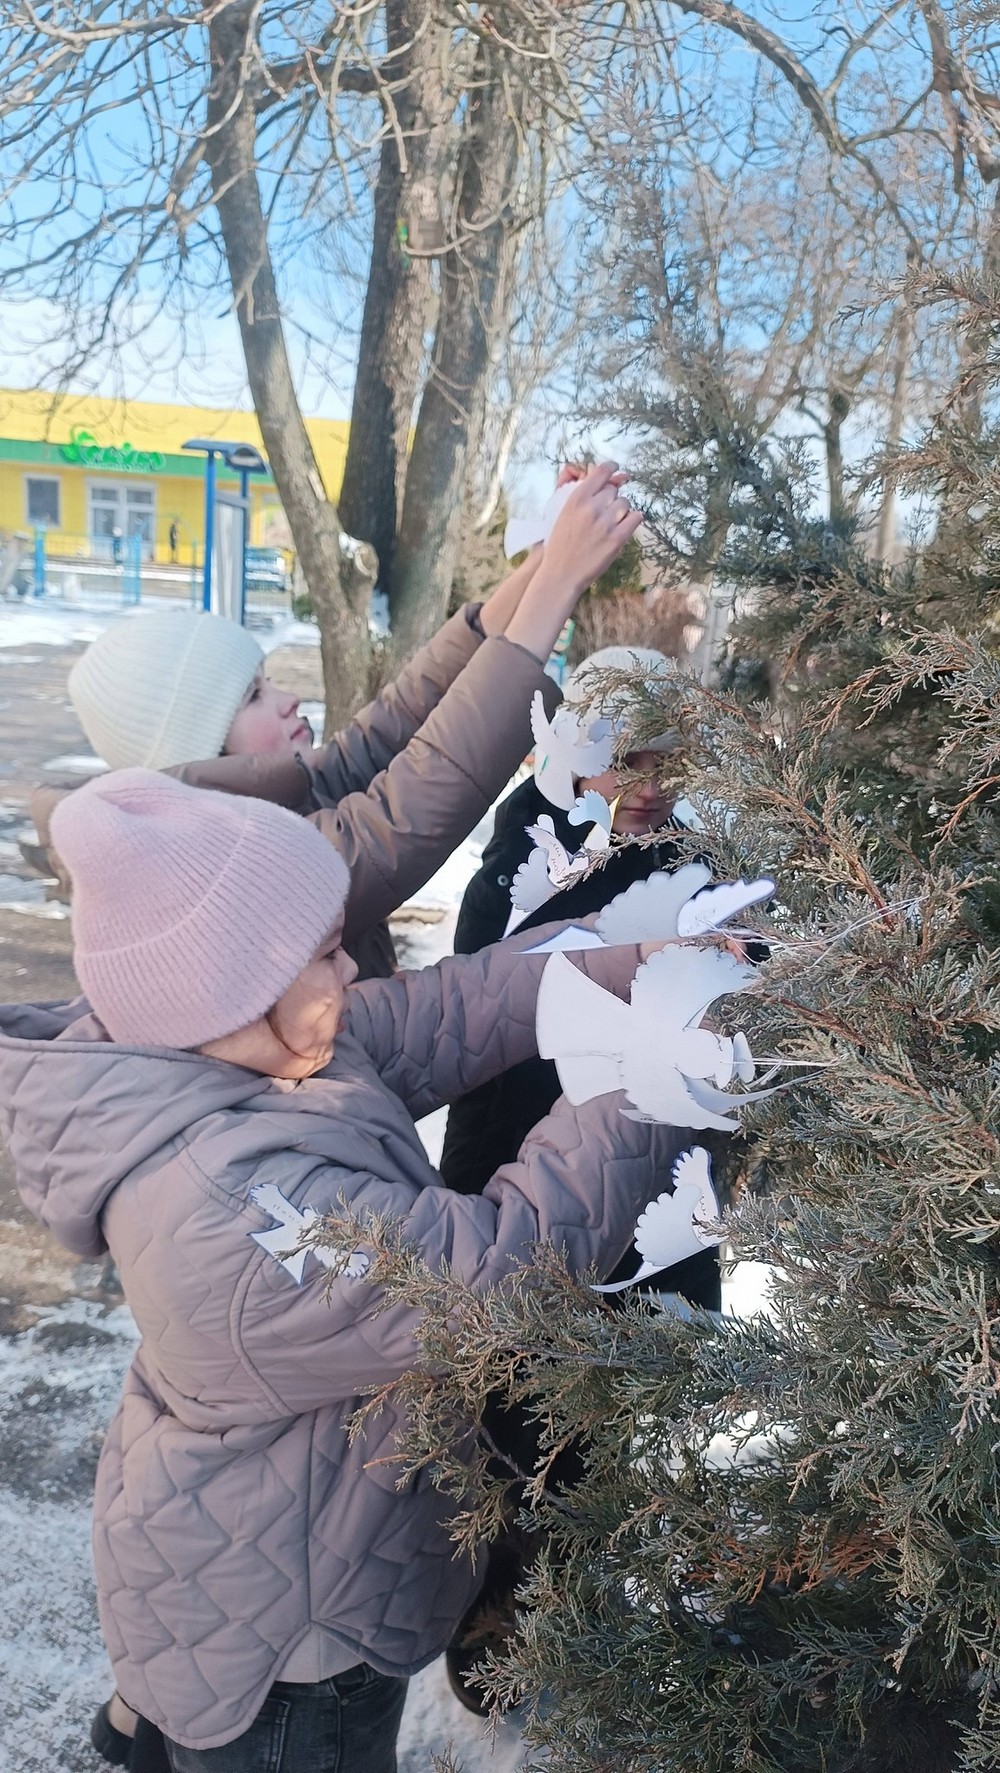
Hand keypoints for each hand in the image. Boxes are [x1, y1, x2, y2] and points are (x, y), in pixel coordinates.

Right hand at [531, 462, 641, 607]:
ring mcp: (606, 523)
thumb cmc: (561, 544)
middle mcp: (592, 508)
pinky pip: (635, 517)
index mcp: (577, 498)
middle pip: (614, 490)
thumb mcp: (563, 513)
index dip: (611, 468)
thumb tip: (606, 479)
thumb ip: (583, 496)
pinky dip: (632, 520)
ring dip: (620, 511)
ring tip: (610, 523)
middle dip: (611, 499)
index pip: (602, 471)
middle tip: (603, 513)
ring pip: (625, 503)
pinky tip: (624, 526)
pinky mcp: (617, 539)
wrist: (561, 574)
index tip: (615, 470)